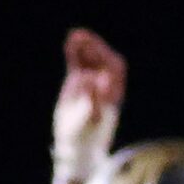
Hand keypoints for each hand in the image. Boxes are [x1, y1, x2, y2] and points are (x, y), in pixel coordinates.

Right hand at [54, 26, 126, 178]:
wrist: (76, 147)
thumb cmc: (85, 138)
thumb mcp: (89, 122)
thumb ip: (93, 100)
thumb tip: (93, 80)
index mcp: (113, 92)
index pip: (114, 69)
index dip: (105, 58)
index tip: (94, 48)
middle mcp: (105, 85)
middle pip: (103, 60)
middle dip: (94, 47)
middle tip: (82, 37)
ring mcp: (91, 82)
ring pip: (90, 59)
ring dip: (84, 47)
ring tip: (73, 36)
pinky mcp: (78, 82)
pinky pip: (78, 64)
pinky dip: (74, 53)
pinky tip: (69, 41)